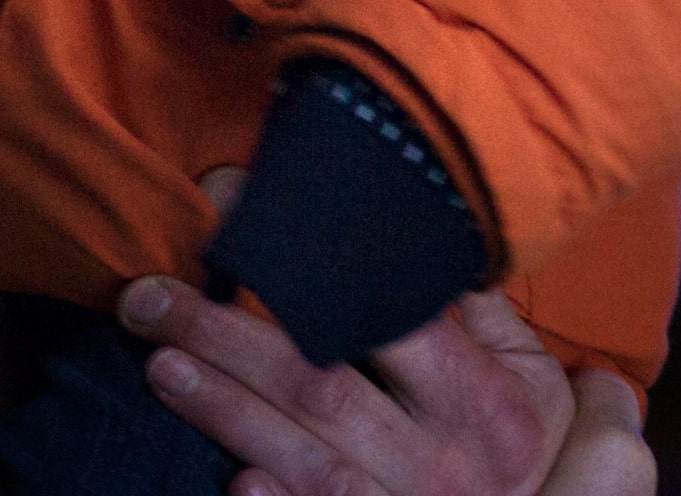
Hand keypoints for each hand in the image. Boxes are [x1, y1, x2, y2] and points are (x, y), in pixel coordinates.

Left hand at [116, 278, 650, 495]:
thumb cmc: (527, 452)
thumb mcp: (533, 383)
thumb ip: (479, 315)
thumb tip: (412, 236)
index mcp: (482, 401)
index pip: (384, 316)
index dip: (305, 263)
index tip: (231, 211)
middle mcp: (440, 461)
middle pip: (319, 387)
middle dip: (225, 337)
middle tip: (148, 298)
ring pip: (302, 458)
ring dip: (223, 410)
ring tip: (157, 363)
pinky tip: (231, 480)